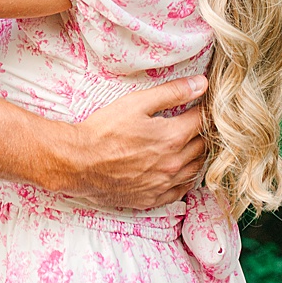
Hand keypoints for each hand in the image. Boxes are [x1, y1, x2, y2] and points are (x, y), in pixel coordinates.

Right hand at [66, 75, 208, 208]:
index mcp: (172, 138)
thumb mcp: (138, 103)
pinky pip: (179, 191)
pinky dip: (184, 179)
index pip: (203, 122)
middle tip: (197, 123)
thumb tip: (202, 84)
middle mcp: (173, 164)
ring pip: (195, 169)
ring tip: (191, 143)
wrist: (77, 163)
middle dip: (202, 132)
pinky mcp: (151, 199)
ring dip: (197, 155)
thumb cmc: (104, 130)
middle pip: (202, 146)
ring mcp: (163, 184)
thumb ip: (173, 92)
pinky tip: (179, 169)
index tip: (202, 105)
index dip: (204, 110)